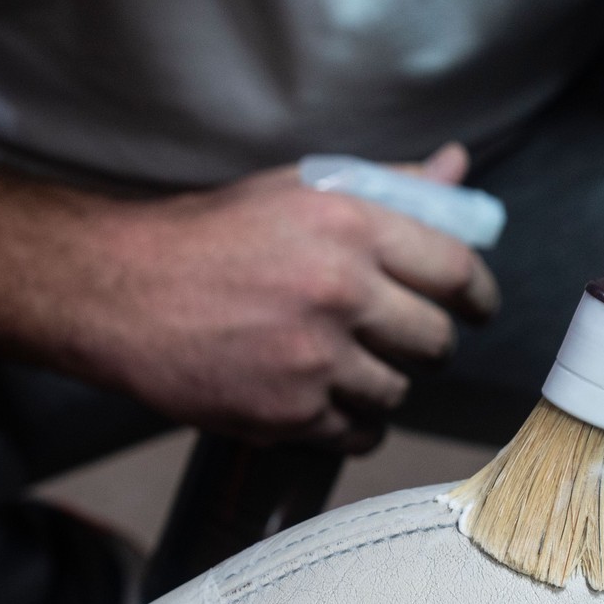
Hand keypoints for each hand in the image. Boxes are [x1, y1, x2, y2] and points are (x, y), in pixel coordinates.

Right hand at [65, 144, 497, 450]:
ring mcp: (314, 359)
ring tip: (349, 366)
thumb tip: (458, 171)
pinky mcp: (288, 413)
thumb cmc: (211, 238)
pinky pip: (356, 432)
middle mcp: (339, 291)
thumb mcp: (300, 189)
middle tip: (406, 339)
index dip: (479, 296)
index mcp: (350, 226)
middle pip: (436, 341)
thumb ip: (389, 186)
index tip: (477, 308)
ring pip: (398, 392)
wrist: (124, 294)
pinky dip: (351, 423)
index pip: (457, 270)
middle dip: (429, 344)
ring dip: (385, 385)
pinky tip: (326, 399)